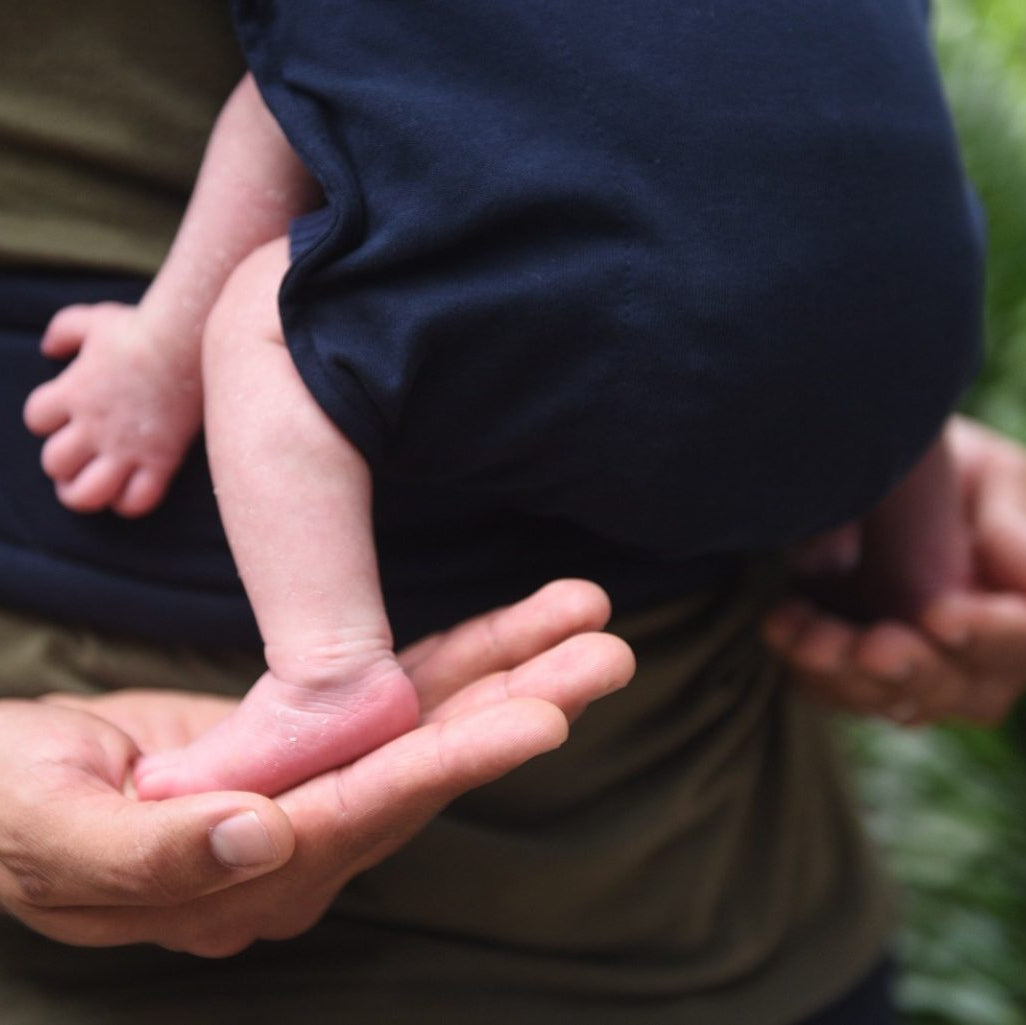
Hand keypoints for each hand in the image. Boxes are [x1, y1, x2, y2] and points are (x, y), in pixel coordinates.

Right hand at [0, 580, 633, 954]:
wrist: (4, 785)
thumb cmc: (12, 814)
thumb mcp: (55, 838)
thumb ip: (156, 856)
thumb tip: (264, 836)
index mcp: (248, 876)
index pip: (368, 811)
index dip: (452, 763)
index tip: (541, 718)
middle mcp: (306, 836)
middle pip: (429, 762)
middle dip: (521, 703)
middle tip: (607, 653)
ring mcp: (316, 782)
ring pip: (428, 718)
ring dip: (509, 666)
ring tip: (584, 618)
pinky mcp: (311, 733)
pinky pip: (394, 689)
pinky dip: (456, 657)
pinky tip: (513, 630)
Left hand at [23, 302, 201, 516]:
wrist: (187, 342)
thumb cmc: (142, 329)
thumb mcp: (93, 319)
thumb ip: (64, 330)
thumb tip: (50, 348)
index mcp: (73, 393)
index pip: (36, 419)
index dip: (46, 420)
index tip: (65, 416)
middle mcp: (93, 426)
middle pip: (55, 463)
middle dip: (61, 466)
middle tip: (74, 462)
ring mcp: (127, 447)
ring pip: (88, 493)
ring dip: (84, 495)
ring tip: (92, 489)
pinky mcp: (161, 459)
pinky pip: (138, 500)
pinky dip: (130, 503)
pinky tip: (132, 492)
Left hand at [764, 416, 1025, 725]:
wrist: (852, 467)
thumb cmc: (938, 463)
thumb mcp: (986, 473)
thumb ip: (1012, 517)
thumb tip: (1025, 573)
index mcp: (1022, 607)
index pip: (1024, 640)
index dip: (992, 635)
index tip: (941, 616)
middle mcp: (981, 651)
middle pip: (964, 689)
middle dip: (913, 669)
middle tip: (873, 646)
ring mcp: (916, 668)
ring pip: (892, 699)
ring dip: (849, 675)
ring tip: (811, 638)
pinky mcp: (854, 672)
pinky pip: (833, 690)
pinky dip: (806, 665)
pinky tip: (782, 624)